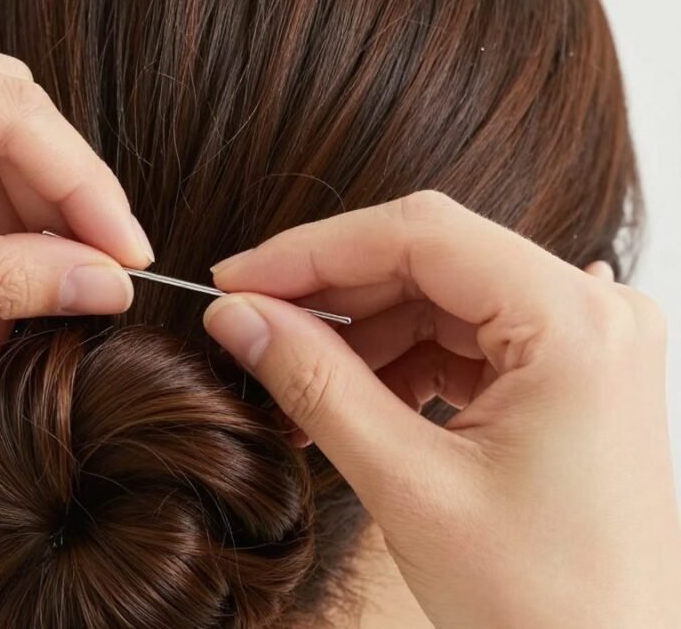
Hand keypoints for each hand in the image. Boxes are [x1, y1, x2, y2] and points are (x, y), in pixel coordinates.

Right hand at [203, 191, 679, 627]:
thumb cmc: (538, 600)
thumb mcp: (407, 484)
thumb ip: (314, 384)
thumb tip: (237, 316)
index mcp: (575, 322)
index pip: (420, 235)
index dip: (312, 250)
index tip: (236, 279)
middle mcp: (592, 311)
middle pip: (429, 260)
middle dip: (330, 295)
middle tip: (250, 326)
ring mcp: (583, 341)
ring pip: (438, 299)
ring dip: (358, 337)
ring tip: (294, 389)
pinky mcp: (564, 374)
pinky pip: (461, 339)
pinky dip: (396, 363)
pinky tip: (348, 401)